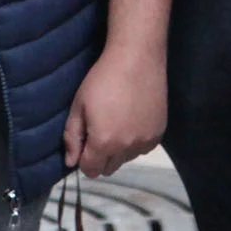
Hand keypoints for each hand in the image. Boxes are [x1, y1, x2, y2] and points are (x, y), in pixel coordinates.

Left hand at [62, 42, 167, 177]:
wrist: (137, 59)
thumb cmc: (102, 79)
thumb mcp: (79, 106)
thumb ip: (72, 137)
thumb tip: (70, 162)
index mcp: (104, 143)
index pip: (90, 170)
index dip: (83, 159)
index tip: (84, 142)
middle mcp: (127, 148)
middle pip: (109, 168)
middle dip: (100, 156)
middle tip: (99, 131)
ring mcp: (146, 142)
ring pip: (126, 159)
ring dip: (119, 150)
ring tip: (117, 122)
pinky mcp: (159, 134)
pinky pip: (142, 148)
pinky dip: (135, 141)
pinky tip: (132, 120)